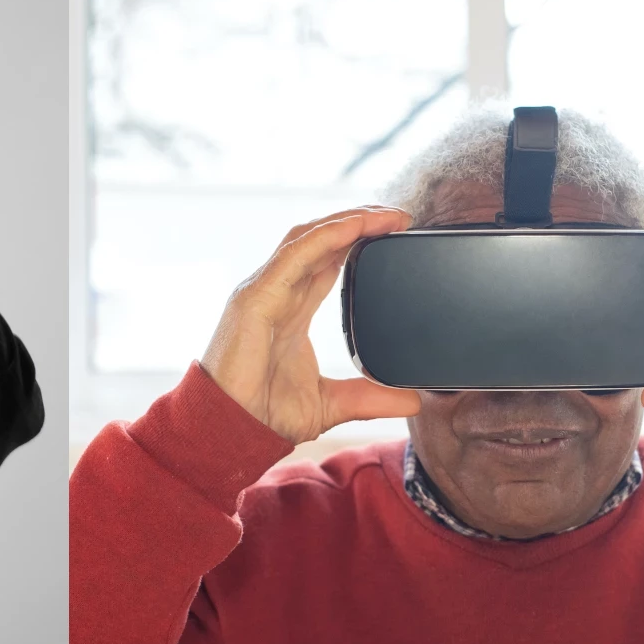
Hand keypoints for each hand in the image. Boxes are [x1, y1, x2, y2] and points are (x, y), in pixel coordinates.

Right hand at [198, 207, 421, 442]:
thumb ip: (370, 397)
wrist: (231, 429)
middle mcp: (278, 292)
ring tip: (385, 214)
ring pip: (308, 238)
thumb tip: (412, 400)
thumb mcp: (331, 403)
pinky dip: (326, 236)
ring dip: (348, 220)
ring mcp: (264, 291)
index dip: (358, 241)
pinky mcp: (255, 297)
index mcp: (293, 309)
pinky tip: (355, 226)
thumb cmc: (265, 413)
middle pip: (320, 240)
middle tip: (398, 216)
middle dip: (358, 221)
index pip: (328, 260)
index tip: (395, 232)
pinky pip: (294, 254)